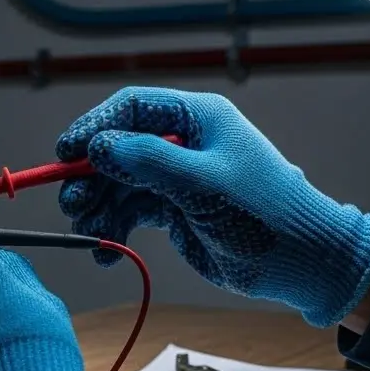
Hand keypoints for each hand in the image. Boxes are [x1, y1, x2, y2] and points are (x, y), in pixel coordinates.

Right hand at [57, 87, 369, 327]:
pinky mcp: (177, 209)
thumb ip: (149, 163)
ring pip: (121, 182)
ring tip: (89, 231)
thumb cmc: (266, 215)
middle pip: (119, 147)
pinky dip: (115, 228)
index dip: (95, 128)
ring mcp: (179, 177)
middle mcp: (185, 142)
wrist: (304, 261)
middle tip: (74, 203)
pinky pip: (133, 211)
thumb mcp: (204, 185)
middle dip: (91, 175)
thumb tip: (99, 146)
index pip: (132, 109)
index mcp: (198, 118)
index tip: (66, 154)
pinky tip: (105, 250)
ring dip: (99, 206)